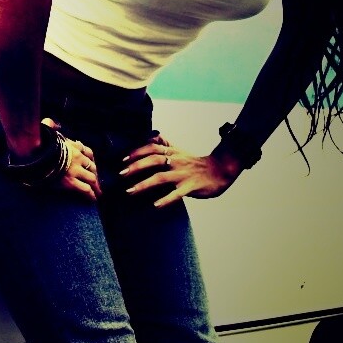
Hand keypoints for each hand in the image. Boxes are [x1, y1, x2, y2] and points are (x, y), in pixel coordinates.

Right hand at [43, 118, 102, 201]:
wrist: (33, 154)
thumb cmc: (37, 144)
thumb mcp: (46, 131)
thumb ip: (50, 125)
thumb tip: (51, 122)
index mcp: (72, 145)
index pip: (88, 152)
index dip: (91, 160)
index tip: (91, 165)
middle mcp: (77, 157)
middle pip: (92, 167)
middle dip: (95, 175)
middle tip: (97, 183)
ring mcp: (74, 170)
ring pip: (91, 178)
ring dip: (96, 187)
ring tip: (98, 194)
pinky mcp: (70, 182)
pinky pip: (85, 189)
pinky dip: (91, 195)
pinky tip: (93, 199)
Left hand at [119, 132, 240, 207]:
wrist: (220, 170)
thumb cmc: (196, 164)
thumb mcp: (179, 152)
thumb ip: (165, 146)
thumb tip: (150, 137)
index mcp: (173, 153)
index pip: (152, 147)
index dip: (137, 152)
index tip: (123, 159)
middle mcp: (176, 161)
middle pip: (153, 159)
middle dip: (136, 166)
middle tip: (121, 174)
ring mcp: (183, 174)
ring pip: (161, 177)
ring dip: (144, 184)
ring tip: (130, 191)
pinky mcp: (191, 187)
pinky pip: (177, 194)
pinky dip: (165, 200)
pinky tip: (155, 205)